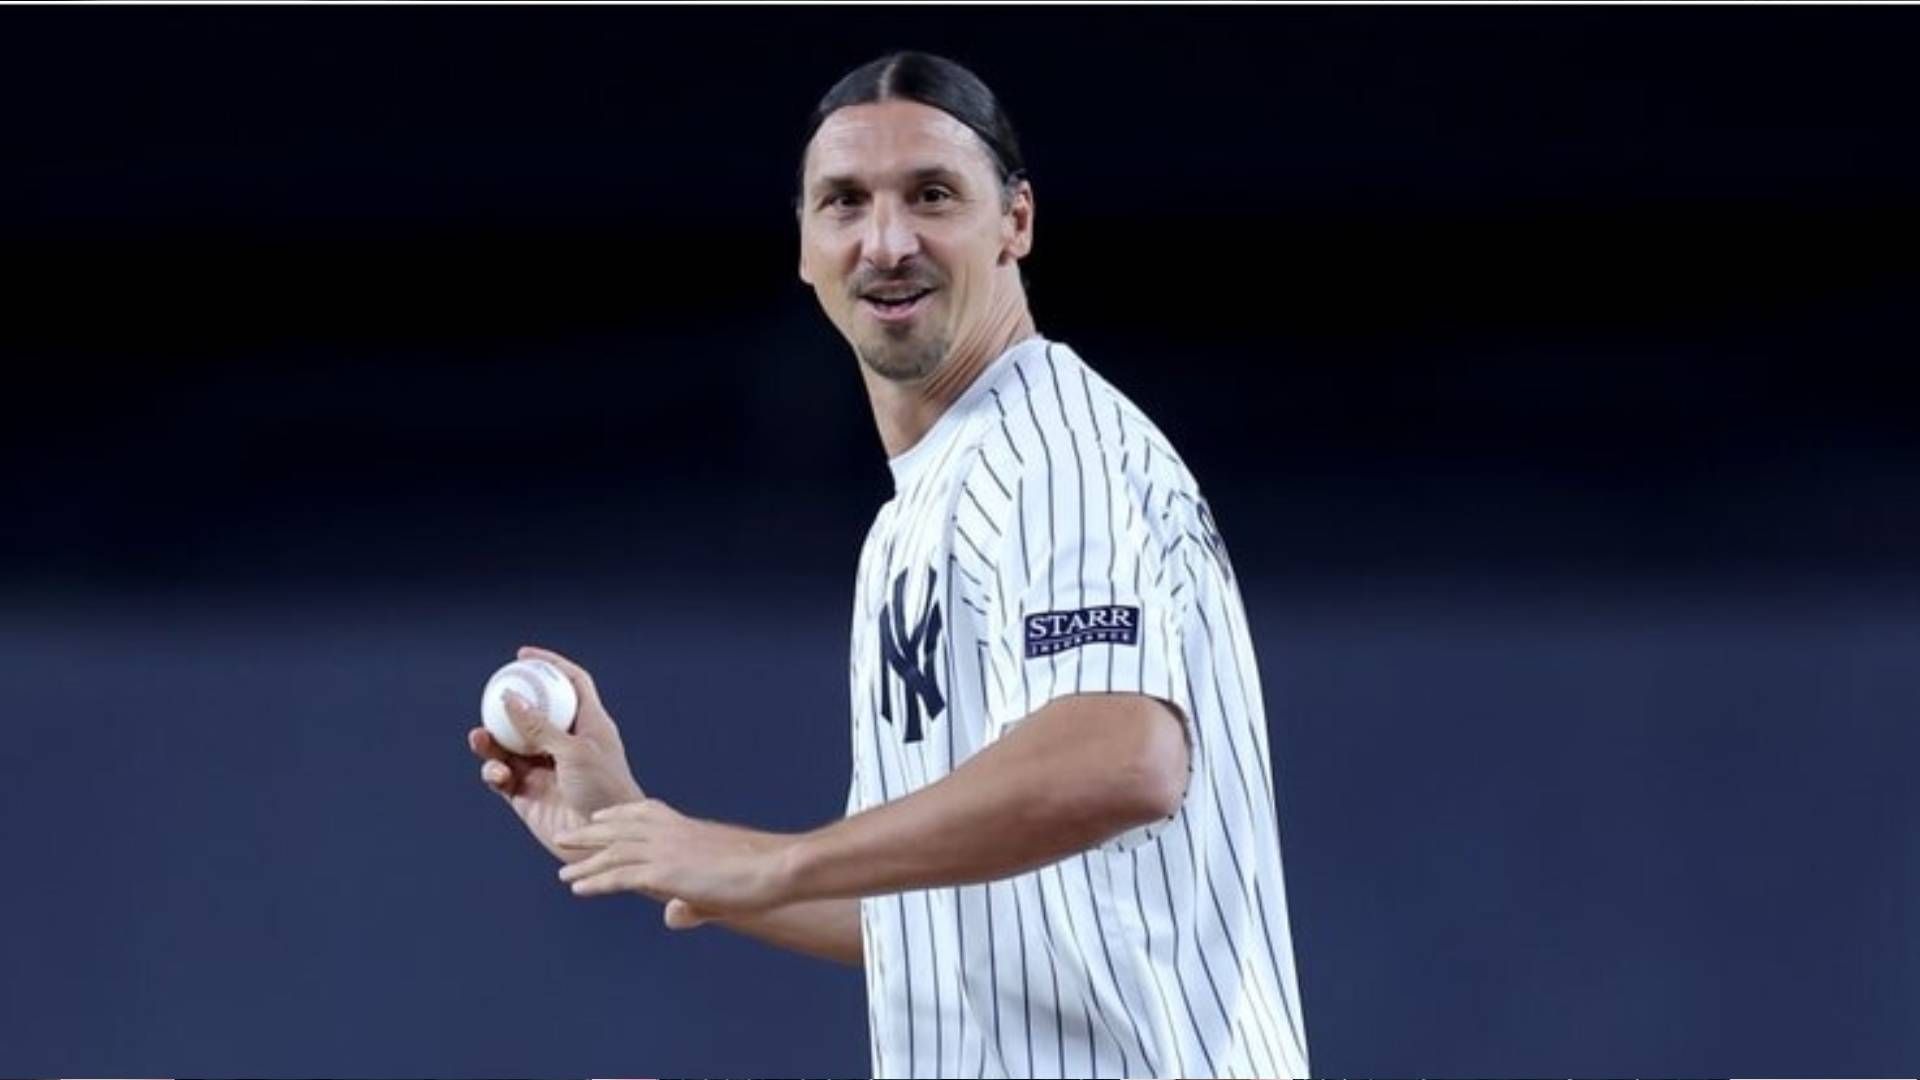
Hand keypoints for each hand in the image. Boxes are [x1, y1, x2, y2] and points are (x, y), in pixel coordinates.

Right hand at [467, 645, 644, 862]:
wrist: (606, 842)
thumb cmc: (605, 790)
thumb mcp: (576, 751)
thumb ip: (540, 726)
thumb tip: (508, 699)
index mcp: (589, 724)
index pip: (571, 684)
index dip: (550, 665)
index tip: (522, 655)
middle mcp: (566, 744)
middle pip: (533, 713)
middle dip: (509, 705)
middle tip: (489, 697)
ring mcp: (545, 769)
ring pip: (510, 746)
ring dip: (492, 741)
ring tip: (479, 737)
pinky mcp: (528, 795)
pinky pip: (502, 776)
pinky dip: (495, 771)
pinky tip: (497, 773)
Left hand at [554, 798, 795, 926]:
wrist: (773, 867)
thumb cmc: (759, 873)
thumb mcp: (719, 885)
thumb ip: (692, 902)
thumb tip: (673, 918)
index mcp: (686, 826)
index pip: (644, 812)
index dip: (618, 815)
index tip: (599, 816)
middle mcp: (670, 833)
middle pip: (618, 829)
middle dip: (590, 833)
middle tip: (565, 837)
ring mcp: (664, 851)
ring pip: (612, 853)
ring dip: (584, 862)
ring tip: (563, 871)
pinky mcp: (663, 873)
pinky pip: (619, 876)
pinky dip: (596, 881)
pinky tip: (578, 888)